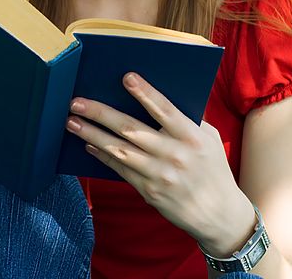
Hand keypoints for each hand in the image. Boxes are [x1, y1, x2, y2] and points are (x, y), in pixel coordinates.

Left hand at [66, 72, 255, 256]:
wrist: (218, 215)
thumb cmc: (213, 168)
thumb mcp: (209, 138)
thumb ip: (187, 119)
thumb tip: (157, 97)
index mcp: (191, 137)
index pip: (164, 110)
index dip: (145, 93)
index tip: (126, 77)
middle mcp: (174, 155)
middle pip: (131, 129)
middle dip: (101, 113)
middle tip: (76, 101)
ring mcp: (159, 175)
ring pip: (119, 150)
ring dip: (93, 134)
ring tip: (72, 122)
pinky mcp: (148, 192)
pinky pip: (120, 169)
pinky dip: (103, 155)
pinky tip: (88, 143)